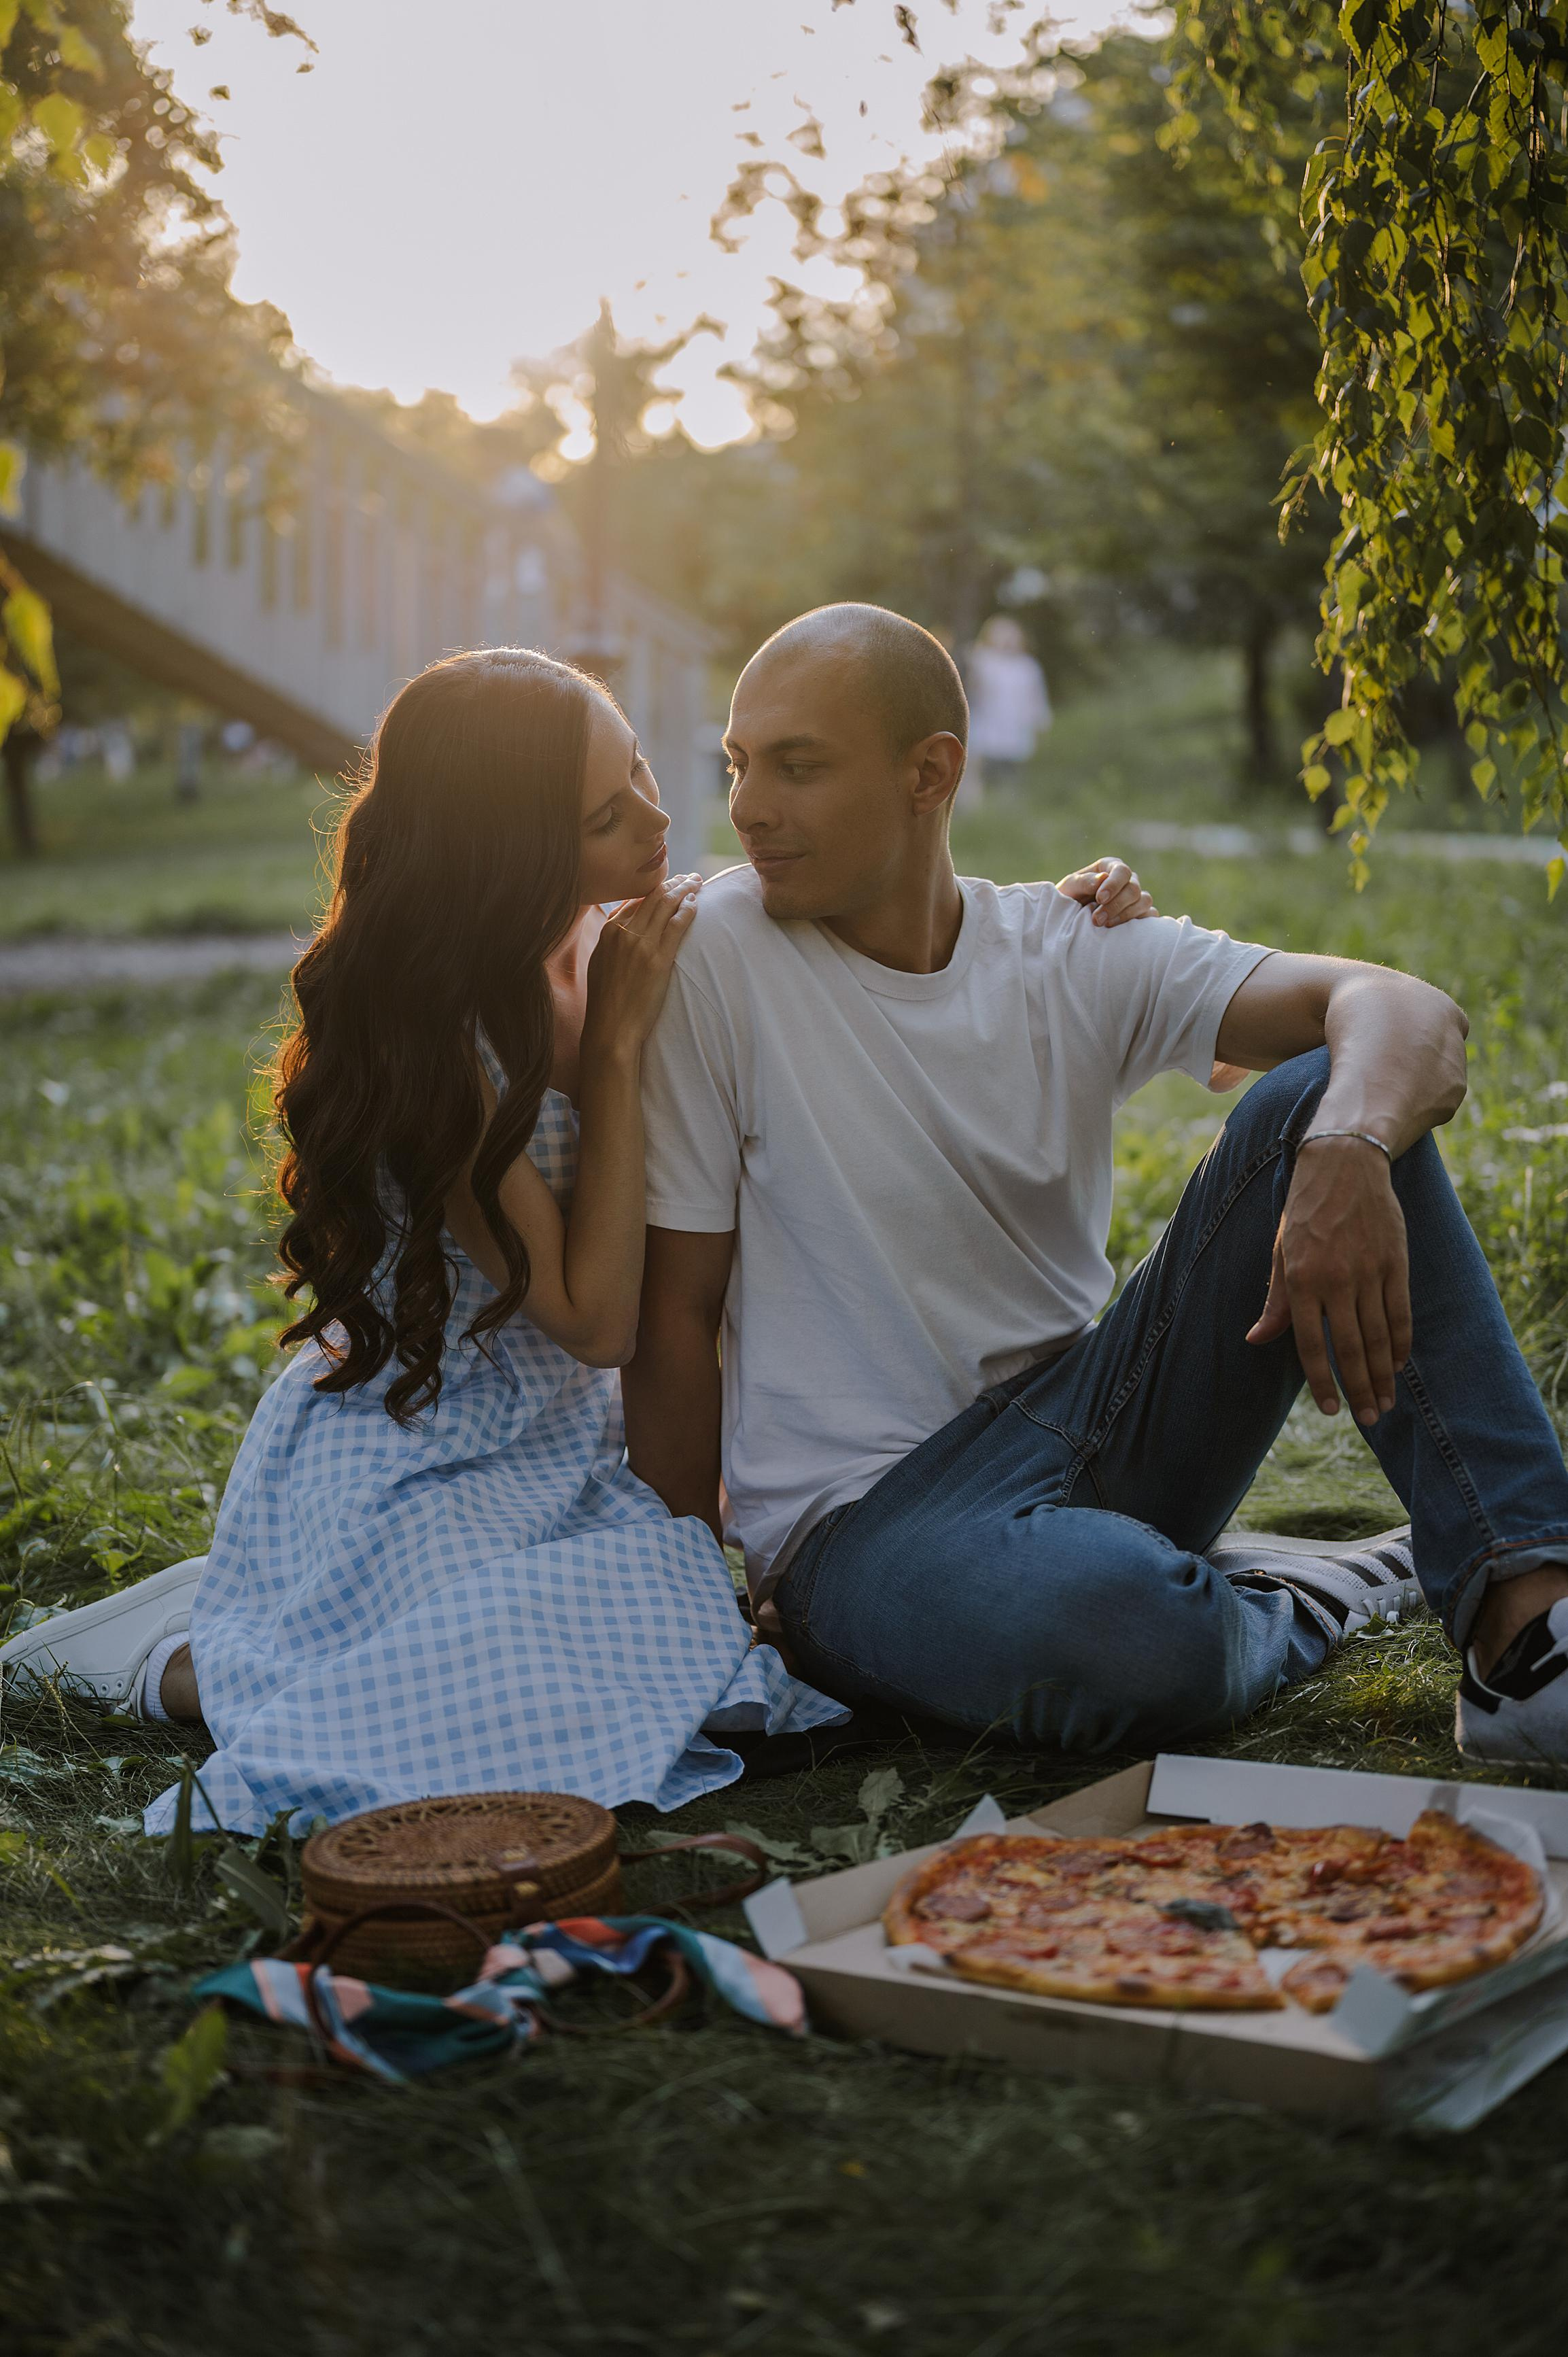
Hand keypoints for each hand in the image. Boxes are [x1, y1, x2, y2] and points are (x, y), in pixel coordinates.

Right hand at [583, 874, 701, 1056]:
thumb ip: (611, 941)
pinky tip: (697, 902)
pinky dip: (688, 909)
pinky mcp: (658, 959)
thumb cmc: (606, 1002)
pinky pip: (677, 924)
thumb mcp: (599, 963)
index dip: (654, 889)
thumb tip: (621, 927)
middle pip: (653, 897)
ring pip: (666, 905)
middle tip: (689, 877)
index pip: (635, 900)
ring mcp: (641, 944)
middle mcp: (624, 932)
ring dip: (685, 889)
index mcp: (608, 931)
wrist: (610, 1028)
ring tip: (698, 882)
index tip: (668, 885)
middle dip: (673, 883)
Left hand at [1056, 857, 1155, 927]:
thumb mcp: (1069, 888)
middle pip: (1133, 889)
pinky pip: (1150, 916)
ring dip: (1126, 915)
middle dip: (1115, 905)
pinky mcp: (1141, 913)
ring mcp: (1135, 897)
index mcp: (1111, 868)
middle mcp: (1127, 880)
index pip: (1122, 871)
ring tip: (1106, 926)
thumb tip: (1102, 878)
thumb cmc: (1069, 899)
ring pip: (1144, 902)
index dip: (1113, 885)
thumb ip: (1083, 881)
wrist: (1070, 920)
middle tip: (1097, 920)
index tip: (1100, 898)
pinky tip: (1124, 931)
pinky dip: (1141, 923)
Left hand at [1245, 1137, 1410, 1424]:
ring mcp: (1370, 1271)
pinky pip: (1401, 1313)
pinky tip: (1398, 1364)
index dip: (1323, 1383)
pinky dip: (1401, 1343)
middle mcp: (1336, 1279)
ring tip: (1385, 1403)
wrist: (1345, 1163)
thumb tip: (1256, 1339)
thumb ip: (1275, 1301)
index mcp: (1301, 1279)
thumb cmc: (1305, 1210)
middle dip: (1360, 1390)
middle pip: (1351, 1349)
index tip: (1331, 1410)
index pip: (1312, 1346)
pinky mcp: (1396, 1262)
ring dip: (1382, 1375)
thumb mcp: (1280, 1251)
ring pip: (1379, 1337)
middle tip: (1367, 1419)